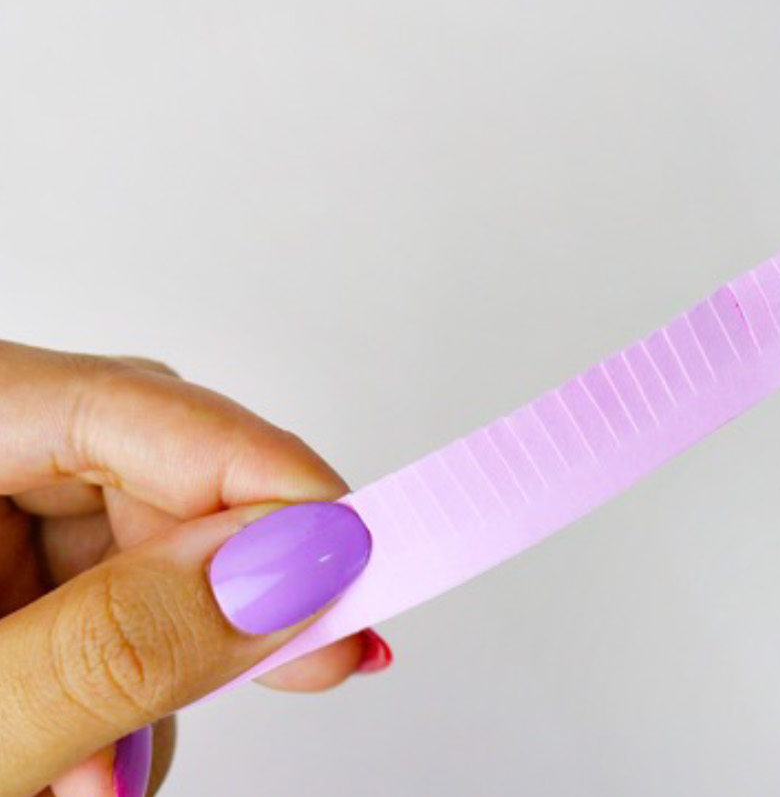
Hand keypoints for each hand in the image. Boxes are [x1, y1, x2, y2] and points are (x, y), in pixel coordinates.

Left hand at [0, 341, 390, 796]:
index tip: (360, 545)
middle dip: (230, 590)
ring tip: (109, 775)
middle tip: (318, 656)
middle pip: (154, 479)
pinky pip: (116, 610)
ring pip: (149, 557)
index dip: (261, 468)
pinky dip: (137, 690)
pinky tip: (92, 761)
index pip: (125, 404)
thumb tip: (286, 569)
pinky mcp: (11, 595)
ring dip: (179, 665)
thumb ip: (115, 644)